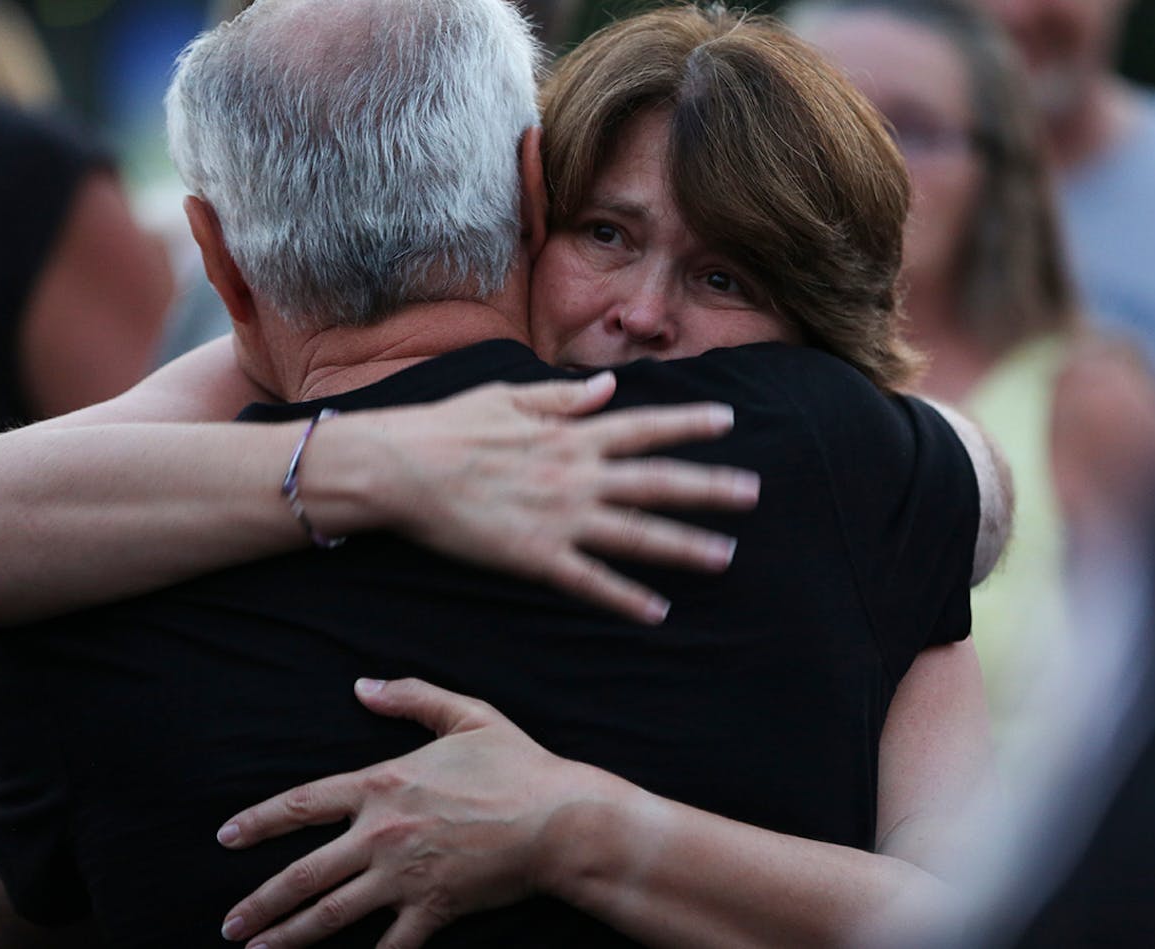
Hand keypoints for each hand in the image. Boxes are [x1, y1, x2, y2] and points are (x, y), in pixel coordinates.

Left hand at [217, 678, 600, 948]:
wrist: (561, 819)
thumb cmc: (518, 765)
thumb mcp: (466, 714)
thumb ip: (410, 697)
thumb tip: (361, 686)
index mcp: (383, 784)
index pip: (302, 804)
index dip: (258, 822)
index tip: (226, 836)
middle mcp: (382, 834)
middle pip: (304, 874)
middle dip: (260, 903)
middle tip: (229, 924)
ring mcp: (405, 877)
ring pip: (331, 915)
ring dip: (288, 937)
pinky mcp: (433, 909)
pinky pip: (389, 946)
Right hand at [316, 372, 760, 623]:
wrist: (401, 469)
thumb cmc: (449, 427)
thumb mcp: (508, 398)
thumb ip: (564, 397)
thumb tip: (610, 387)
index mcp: (571, 434)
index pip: (645, 426)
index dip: (690, 423)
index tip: (729, 420)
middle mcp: (577, 474)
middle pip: (658, 481)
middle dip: (710, 488)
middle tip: (753, 493)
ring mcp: (560, 517)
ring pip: (637, 535)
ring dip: (685, 546)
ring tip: (726, 555)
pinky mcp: (536, 556)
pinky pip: (591, 581)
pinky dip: (626, 598)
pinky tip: (656, 611)